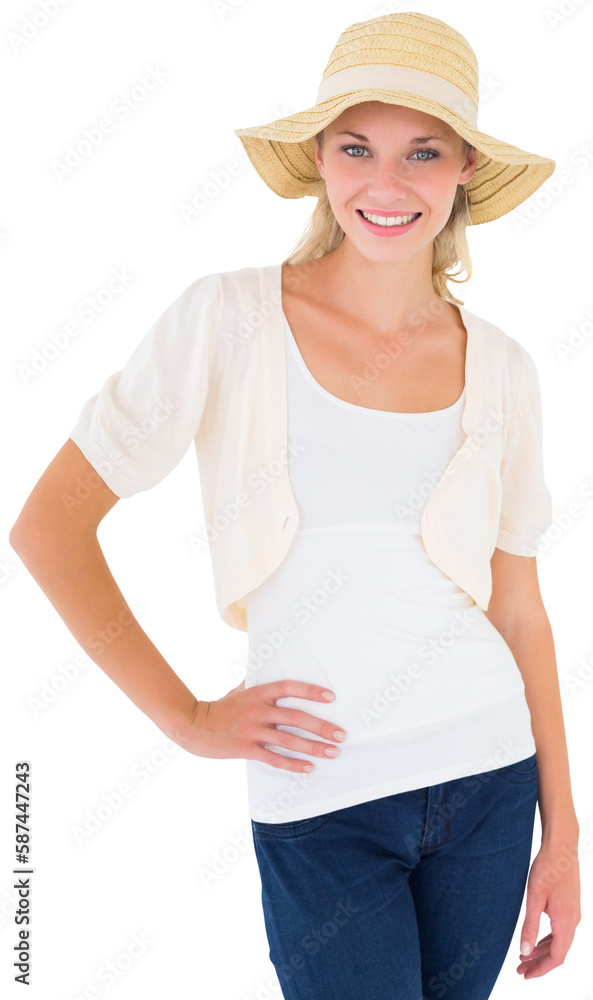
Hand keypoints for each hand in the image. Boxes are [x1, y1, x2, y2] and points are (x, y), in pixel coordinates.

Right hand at [174, 678, 346, 772]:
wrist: (193, 725)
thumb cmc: (220, 707)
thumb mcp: (239, 689)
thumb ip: (256, 682)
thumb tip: (268, 665)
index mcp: (258, 693)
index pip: (289, 688)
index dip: (310, 691)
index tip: (331, 698)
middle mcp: (258, 711)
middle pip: (296, 717)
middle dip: (321, 726)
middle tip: (341, 734)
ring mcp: (252, 731)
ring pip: (289, 740)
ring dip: (313, 747)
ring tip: (333, 752)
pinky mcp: (246, 749)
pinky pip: (274, 759)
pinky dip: (292, 764)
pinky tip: (309, 767)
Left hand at [516, 838, 580, 977]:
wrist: (562, 847)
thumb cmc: (547, 869)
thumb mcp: (534, 897)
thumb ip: (529, 925)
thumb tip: (525, 952)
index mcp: (565, 922)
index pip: (556, 957)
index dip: (541, 969)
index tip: (525, 975)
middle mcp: (573, 921)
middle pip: (558, 952)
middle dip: (539, 963)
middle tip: (520, 969)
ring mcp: (574, 914)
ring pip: (560, 942)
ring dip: (543, 951)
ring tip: (525, 957)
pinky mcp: (570, 907)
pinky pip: (561, 931)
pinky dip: (548, 940)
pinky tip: (537, 940)